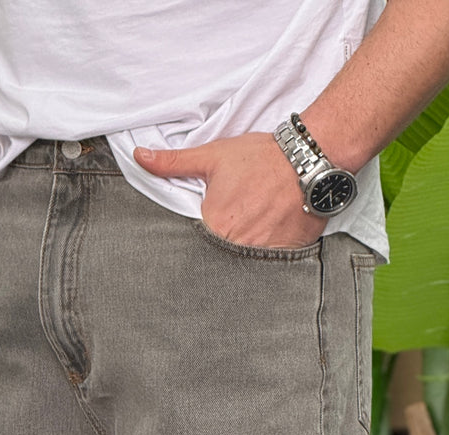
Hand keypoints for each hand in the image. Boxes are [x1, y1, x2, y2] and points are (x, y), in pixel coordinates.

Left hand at [134, 133, 323, 250]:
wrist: (308, 160)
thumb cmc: (260, 158)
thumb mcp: (213, 156)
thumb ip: (173, 163)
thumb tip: (140, 157)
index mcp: (213, 224)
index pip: (195, 243)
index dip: (197, 237)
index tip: (208, 225)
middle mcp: (235, 245)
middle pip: (218, 256)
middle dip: (220, 247)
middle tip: (233, 226)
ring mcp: (261, 254)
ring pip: (242, 263)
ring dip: (242, 252)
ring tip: (250, 232)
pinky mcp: (284, 256)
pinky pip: (268, 264)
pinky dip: (266, 255)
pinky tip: (268, 239)